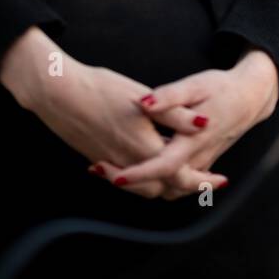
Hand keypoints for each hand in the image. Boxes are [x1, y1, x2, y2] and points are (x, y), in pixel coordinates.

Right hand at [0, 29, 228, 199]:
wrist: (58, 93)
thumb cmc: (100, 89)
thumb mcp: (143, 97)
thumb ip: (176, 114)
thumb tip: (205, 124)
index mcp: (144, 148)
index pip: (181, 176)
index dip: (203, 180)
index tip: (220, 181)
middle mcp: (129, 163)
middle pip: (165, 188)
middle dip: (187, 188)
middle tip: (206, 182)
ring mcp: (112, 164)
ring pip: (145, 189)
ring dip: (165, 186)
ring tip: (181, 177)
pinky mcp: (99, 158)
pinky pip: (127, 181)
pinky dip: (143, 181)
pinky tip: (146, 166)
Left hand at [89, 53, 278, 200]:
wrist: (249, 97)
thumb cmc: (222, 88)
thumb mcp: (195, 86)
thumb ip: (170, 97)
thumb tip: (145, 103)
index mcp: (193, 142)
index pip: (162, 166)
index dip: (138, 173)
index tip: (112, 173)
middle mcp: (196, 159)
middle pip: (160, 185)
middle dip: (128, 182)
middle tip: (97, 168)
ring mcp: (198, 164)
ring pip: (166, 188)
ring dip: (138, 183)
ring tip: (107, 166)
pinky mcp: (197, 163)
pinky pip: (173, 182)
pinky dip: (152, 179)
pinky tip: (132, 163)